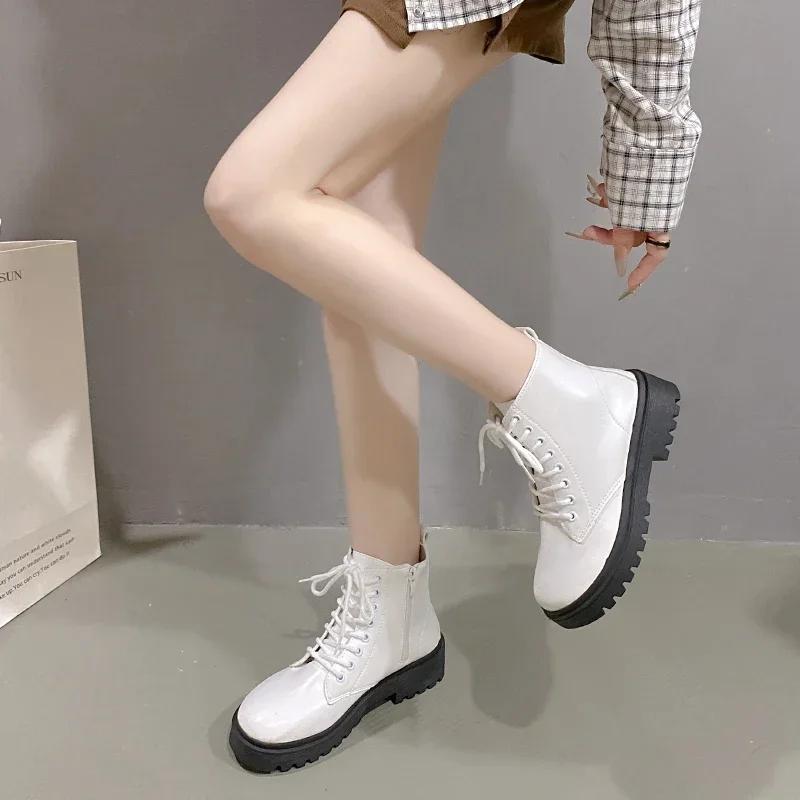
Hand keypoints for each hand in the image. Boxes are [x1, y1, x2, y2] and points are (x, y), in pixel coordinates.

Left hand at [566, 175, 670, 299]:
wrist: (648, 126)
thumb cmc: (641, 168)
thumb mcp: (628, 208)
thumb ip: (623, 234)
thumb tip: (620, 258)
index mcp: (663, 218)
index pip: (657, 252)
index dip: (644, 270)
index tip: (628, 283)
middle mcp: (657, 208)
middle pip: (632, 234)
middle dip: (609, 234)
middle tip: (588, 231)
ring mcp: (648, 193)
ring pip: (623, 213)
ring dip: (608, 210)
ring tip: (601, 194)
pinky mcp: (637, 179)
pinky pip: (622, 194)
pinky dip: (611, 192)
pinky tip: (604, 182)